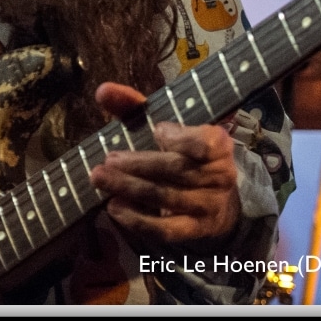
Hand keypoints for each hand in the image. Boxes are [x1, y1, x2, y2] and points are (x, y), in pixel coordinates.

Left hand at [90, 82, 239, 246]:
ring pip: (168, 197)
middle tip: (108, 159)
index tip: (157, 130)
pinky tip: (115, 207)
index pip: (206, 143)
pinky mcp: (195, 229)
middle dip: (140, 164)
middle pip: (177, 170)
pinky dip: (138, 220)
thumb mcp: (163, 125)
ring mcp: (209, 205)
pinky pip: (167, 229)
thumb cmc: (180, 151)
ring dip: (131, 188)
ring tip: (100, 178)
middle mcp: (220, 175)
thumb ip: (133, 106)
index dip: (182, 138)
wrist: (213, 196)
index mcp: (218, 144)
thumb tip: (104, 90)